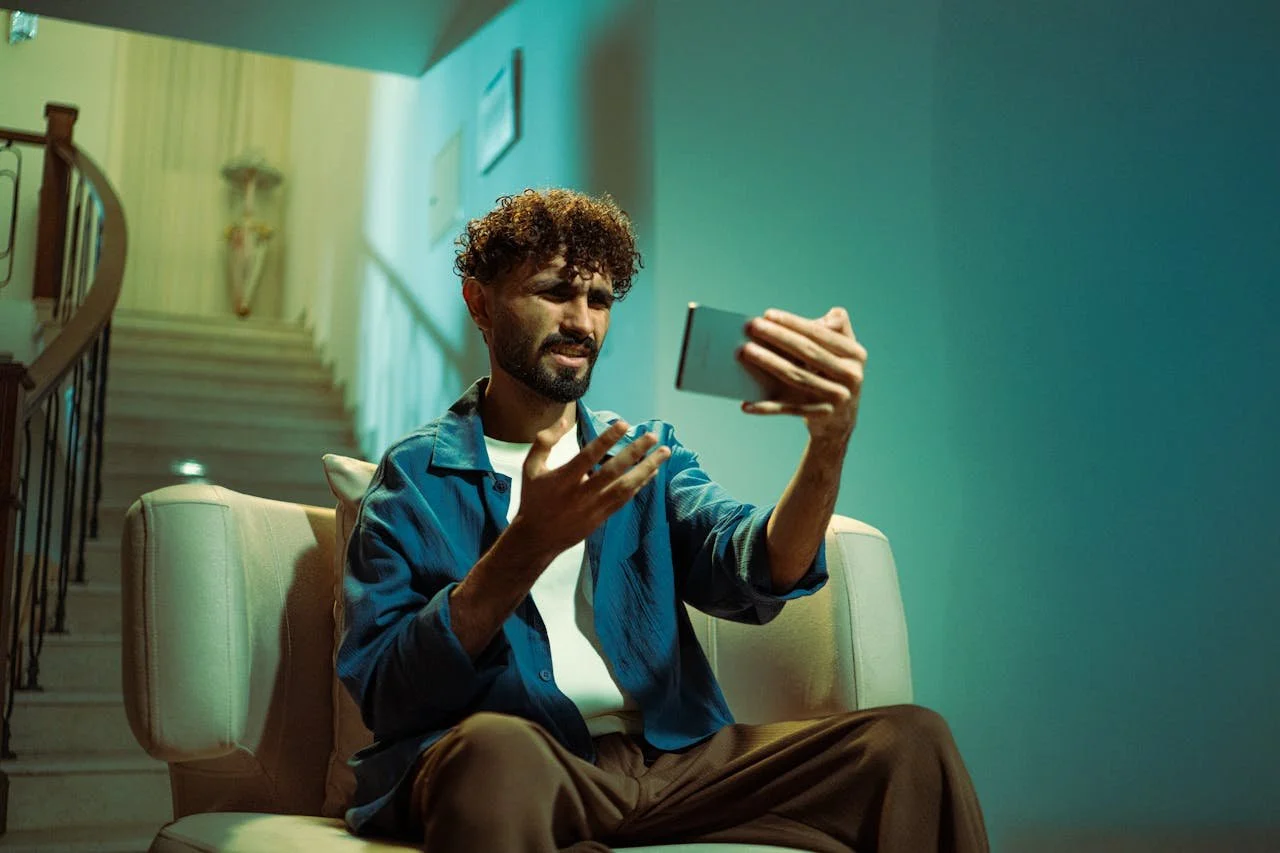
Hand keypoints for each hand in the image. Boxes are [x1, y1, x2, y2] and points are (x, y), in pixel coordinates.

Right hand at [508, 418, 669, 558]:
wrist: (537, 538)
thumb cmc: (534, 498)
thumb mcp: (531, 467)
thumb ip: (545, 441)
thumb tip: (566, 420)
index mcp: (563, 479)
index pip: (588, 455)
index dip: (607, 439)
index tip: (624, 424)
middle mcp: (581, 493)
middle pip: (613, 470)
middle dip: (635, 452)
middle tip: (652, 436)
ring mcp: (594, 507)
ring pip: (625, 487)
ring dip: (647, 468)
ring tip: (664, 453)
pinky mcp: (602, 517)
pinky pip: (625, 499)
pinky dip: (640, 484)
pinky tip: (652, 471)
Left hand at [737, 306, 867, 444]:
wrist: (841, 420)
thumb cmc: (834, 373)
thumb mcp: (844, 350)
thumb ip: (835, 326)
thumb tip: (811, 322)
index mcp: (855, 354)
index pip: (820, 334)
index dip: (794, 323)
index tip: (768, 314)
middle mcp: (850, 375)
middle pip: (807, 352)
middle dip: (777, 337)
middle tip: (752, 326)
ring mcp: (836, 398)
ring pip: (796, 377)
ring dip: (768, 362)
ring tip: (745, 351)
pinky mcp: (820, 416)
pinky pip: (788, 409)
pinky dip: (767, 407)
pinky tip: (746, 403)